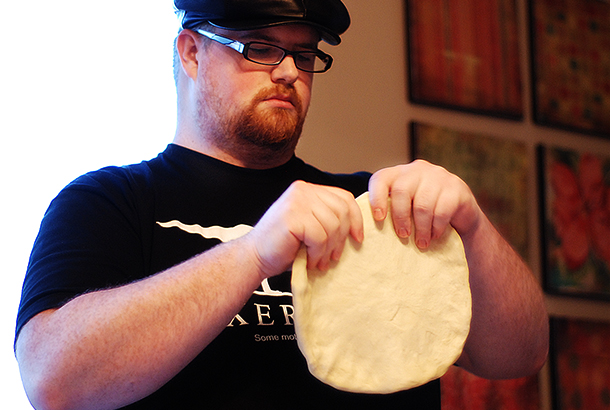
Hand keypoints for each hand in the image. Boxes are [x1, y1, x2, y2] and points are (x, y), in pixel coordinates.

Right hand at [248, 181, 363, 278]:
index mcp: (308, 190)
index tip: (357, 239)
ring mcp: (297, 201)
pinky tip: (308, 259)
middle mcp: (303, 190)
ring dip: (328, 249)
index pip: (344, 198)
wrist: (255, 257)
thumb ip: (329, 219)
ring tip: (318, 261)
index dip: (356, 219)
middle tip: (333, 257)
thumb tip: (357, 228)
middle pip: (342, 211)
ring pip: (332, 225)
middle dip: (341, 238)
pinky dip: (317, 253)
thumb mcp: (311, 227)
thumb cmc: (284, 246)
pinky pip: (319, 236)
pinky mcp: (292, 216)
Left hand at [368, 160, 481, 248]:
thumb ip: (388, 210)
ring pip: (422, 204)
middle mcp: (417, 170)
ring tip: (420, 243)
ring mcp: (438, 176)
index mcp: (399, 173)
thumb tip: (366, 230)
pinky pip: (442, 210)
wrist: (461, 211)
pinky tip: (434, 236)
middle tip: (403, 236)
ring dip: (420, 228)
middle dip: (400, 218)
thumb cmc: (423, 212)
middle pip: (401, 191)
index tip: (379, 219)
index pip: (381, 179)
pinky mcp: (456, 188)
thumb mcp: (405, 206)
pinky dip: (436, 227)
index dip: (376, 198)